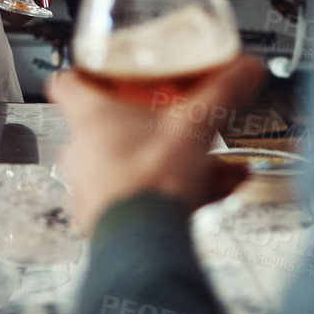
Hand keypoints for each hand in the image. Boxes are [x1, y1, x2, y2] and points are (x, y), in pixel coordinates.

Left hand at [49, 58, 266, 236]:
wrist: (144, 244)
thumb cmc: (151, 181)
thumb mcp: (194, 125)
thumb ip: (222, 92)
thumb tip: (246, 69)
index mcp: (91, 117)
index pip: (67, 83)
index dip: (83, 74)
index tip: (100, 71)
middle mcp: (83, 151)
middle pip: (109, 125)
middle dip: (148, 122)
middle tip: (175, 119)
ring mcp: (93, 186)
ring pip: (136, 162)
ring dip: (173, 160)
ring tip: (217, 166)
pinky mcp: (108, 216)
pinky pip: (144, 194)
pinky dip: (175, 190)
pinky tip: (217, 191)